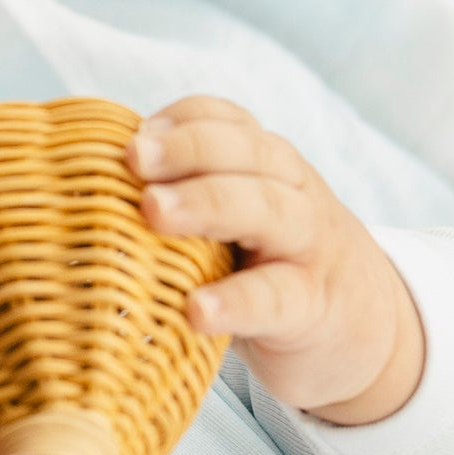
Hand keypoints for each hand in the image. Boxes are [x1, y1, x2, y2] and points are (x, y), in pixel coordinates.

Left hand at [127, 96, 424, 424]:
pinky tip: (195, 311)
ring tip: (154, 212)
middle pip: (249, 154)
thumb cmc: (272, 268)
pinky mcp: (312, 309)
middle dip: (189, 149)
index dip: (181, 122)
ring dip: (209, 203)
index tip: (130, 135)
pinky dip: (236, 302)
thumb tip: (84, 189)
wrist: (369, 333)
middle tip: (133, 160)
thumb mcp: (239, 221)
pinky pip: (276, 299)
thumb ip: (186, 197)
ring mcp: (307, 250)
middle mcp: (293, 193)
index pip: (227, 121)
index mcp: (267, 166)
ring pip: (269, 210)